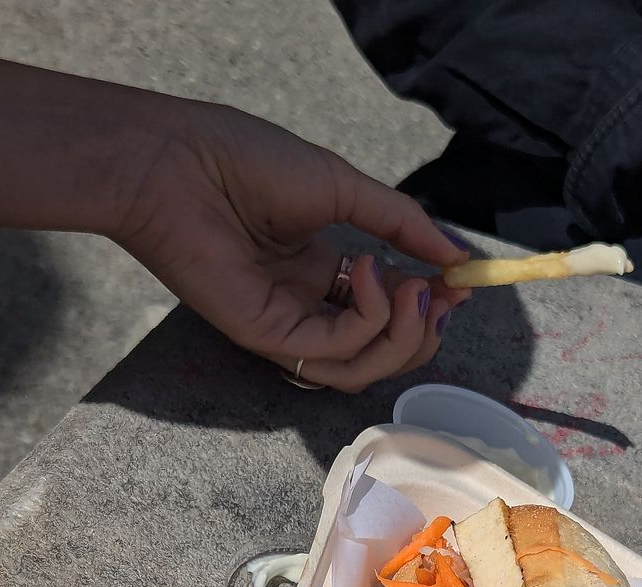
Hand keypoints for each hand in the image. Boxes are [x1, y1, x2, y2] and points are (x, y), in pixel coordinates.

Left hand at [0, 57, 469, 393]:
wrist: (181, 162)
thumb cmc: (248, 163)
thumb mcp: (344, 187)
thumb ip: (402, 223)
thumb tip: (458, 257)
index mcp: (323, 275)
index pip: (388, 314)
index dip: (428, 305)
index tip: (460, 282)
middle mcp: (308, 309)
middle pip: (383, 354)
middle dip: (424, 330)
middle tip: (443, 293)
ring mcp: (289, 330)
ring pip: (365, 369)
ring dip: (404, 335)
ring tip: (414, 288)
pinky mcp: (272, 341)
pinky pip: (339, 353)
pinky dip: (370, 319)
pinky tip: (367, 270)